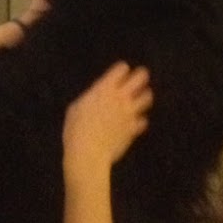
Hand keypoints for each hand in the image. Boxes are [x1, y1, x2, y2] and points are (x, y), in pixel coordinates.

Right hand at [62, 62, 151, 181]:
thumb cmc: (75, 130)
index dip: (121, 71)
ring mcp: (129, 112)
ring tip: (138, 101)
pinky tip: (133, 124)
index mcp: (104, 88)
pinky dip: (139, 122)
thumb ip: (90, 98)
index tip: (116, 77)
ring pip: (147, 97)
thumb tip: (95, 97)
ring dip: (144, 97)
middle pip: (141, 77)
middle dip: (140, 76)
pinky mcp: (133, 128)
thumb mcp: (76, 108)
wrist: (88, 154)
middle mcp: (120, 97)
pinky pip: (143, 121)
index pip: (122, 68)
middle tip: (137, 82)